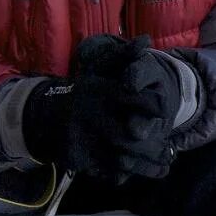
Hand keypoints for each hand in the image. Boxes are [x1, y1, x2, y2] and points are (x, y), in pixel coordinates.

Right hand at [21, 35, 172, 180]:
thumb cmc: (83, 92)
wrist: (44, 117)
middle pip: (131, 136)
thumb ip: (123, 55)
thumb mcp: (99, 69)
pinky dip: (126, 174)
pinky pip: (107, 171)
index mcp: (102, 92)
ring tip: (164, 167)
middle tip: (170, 151)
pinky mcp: (79, 159)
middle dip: (154, 146)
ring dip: (147, 166)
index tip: (165, 112)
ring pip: (123, 159)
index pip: (136, 99)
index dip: (155, 106)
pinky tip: (141, 172)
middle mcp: (94, 116)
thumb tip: (146, 40)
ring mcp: (85, 140)